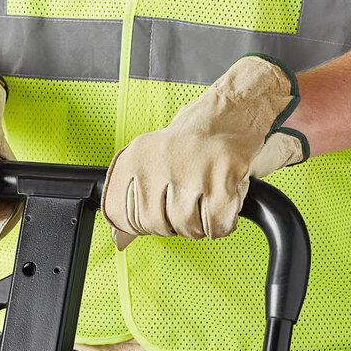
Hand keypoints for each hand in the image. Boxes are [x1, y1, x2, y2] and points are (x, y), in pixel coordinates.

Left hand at [101, 54, 308, 250]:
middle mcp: (160, 162)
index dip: (137, 225)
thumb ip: (132, 194)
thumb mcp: (149, 159)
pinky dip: (220, 224)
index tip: (149, 219)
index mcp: (136, 157)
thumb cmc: (190, 142)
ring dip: (197, 225)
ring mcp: (192, 171)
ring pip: (186, 228)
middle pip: (155, 225)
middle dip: (170, 225)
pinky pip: (216, 226)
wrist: (230, 114)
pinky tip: (218, 203)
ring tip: (201, 201)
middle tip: (181, 207)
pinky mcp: (223, 179)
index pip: (120, 214)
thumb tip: (121, 236)